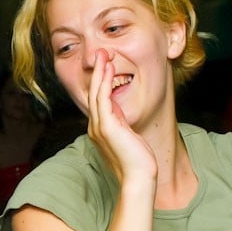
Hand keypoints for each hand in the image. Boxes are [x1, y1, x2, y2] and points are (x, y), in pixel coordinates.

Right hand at [86, 50, 156, 183]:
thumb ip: (122, 125)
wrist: (138, 177)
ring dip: (100, 72)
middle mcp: (95, 127)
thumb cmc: (137, 162)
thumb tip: (122, 115)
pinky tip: (110, 69)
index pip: (98, 100)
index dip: (101, 81)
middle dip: (97, 71)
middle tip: (101, 53)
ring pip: (96, 92)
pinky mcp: (107, 127)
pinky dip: (105, 82)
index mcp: (100, 129)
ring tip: (103, 55)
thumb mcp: (129, 138)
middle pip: (93, 93)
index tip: (106, 65)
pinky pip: (103, 99)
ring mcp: (99, 127)